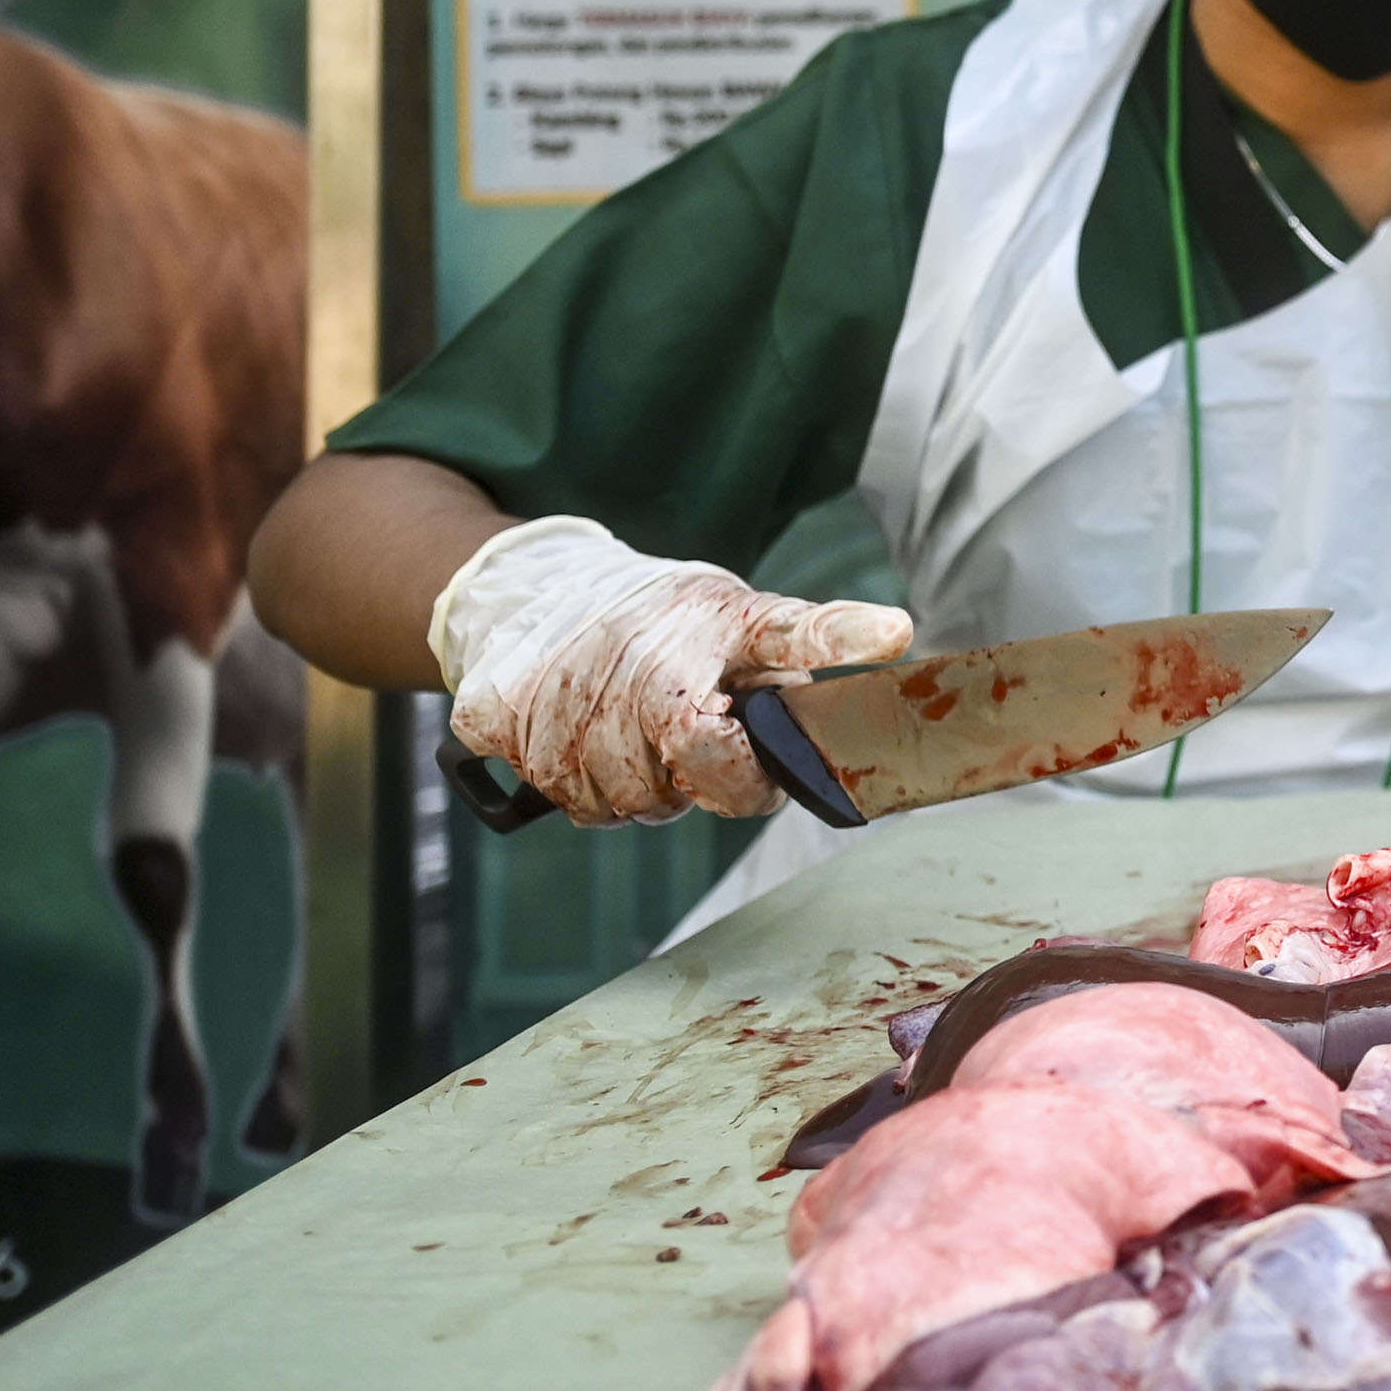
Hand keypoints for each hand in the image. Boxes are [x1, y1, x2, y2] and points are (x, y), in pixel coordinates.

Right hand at [427, 514, 909, 824]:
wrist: (541, 584)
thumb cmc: (668, 615)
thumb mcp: (749, 614)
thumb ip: (811, 642)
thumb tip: (896, 635)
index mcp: (690, 653)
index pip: (733, 735)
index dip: (761, 758)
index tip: (806, 725)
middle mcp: (620, 674)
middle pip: (665, 796)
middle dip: (685, 782)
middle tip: (683, 734)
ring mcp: (551, 701)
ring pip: (606, 807)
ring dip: (627, 786)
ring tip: (633, 728)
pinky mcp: (494, 719)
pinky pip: (548, 793)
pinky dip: (566, 777)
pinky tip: (579, 729)